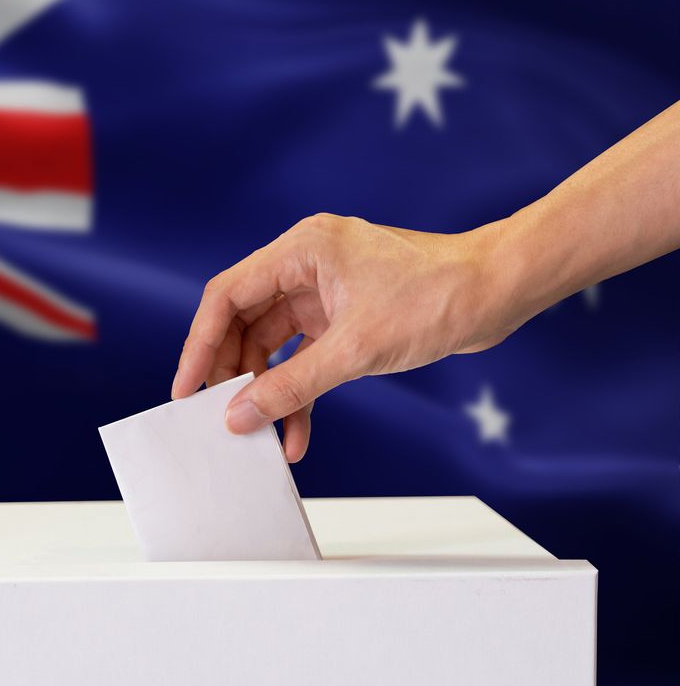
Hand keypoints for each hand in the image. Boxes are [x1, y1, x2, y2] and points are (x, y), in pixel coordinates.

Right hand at [171, 214, 518, 460]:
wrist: (501, 291)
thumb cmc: (438, 297)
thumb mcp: (356, 350)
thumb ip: (292, 386)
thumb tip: (240, 416)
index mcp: (301, 250)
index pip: (227, 297)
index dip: (199, 345)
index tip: (185, 389)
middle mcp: (306, 264)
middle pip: (244, 323)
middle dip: (235, 375)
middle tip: (226, 417)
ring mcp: (325, 291)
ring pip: (273, 346)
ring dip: (270, 391)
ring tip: (266, 435)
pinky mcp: (344, 315)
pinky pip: (306, 357)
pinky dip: (301, 391)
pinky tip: (299, 431)